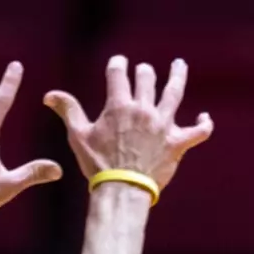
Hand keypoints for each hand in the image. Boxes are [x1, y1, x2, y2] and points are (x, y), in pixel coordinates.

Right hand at [45, 56, 213, 192]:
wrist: (122, 190)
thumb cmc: (98, 164)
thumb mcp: (78, 135)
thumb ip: (68, 110)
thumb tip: (50, 95)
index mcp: (119, 105)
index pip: (118, 73)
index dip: (118, 65)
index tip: (118, 63)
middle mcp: (143, 110)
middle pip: (146, 78)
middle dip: (143, 72)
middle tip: (143, 70)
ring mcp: (163, 125)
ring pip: (174, 93)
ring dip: (177, 76)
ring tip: (179, 65)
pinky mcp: (178, 143)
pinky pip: (198, 132)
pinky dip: (203, 124)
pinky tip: (204, 117)